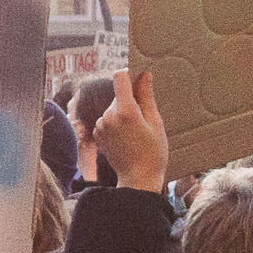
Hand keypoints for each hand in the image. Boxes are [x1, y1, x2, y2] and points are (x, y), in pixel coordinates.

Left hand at [97, 70, 170, 196]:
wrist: (138, 178)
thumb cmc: (153, 152)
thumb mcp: (156, 122)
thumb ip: (147, 96)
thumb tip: (145, 75)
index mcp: (125, 111)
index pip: (120, 77)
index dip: (129, 74)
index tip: (139, 79)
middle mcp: (108, 116)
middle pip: (118, 94)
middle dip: (131, 99)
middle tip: (145, 118)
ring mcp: (100, 125)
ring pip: (113, 107)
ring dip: (123, 112)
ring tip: (136, 131)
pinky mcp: (96, 133)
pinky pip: (107, 119)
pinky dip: (116, 123)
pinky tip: (126, 137)